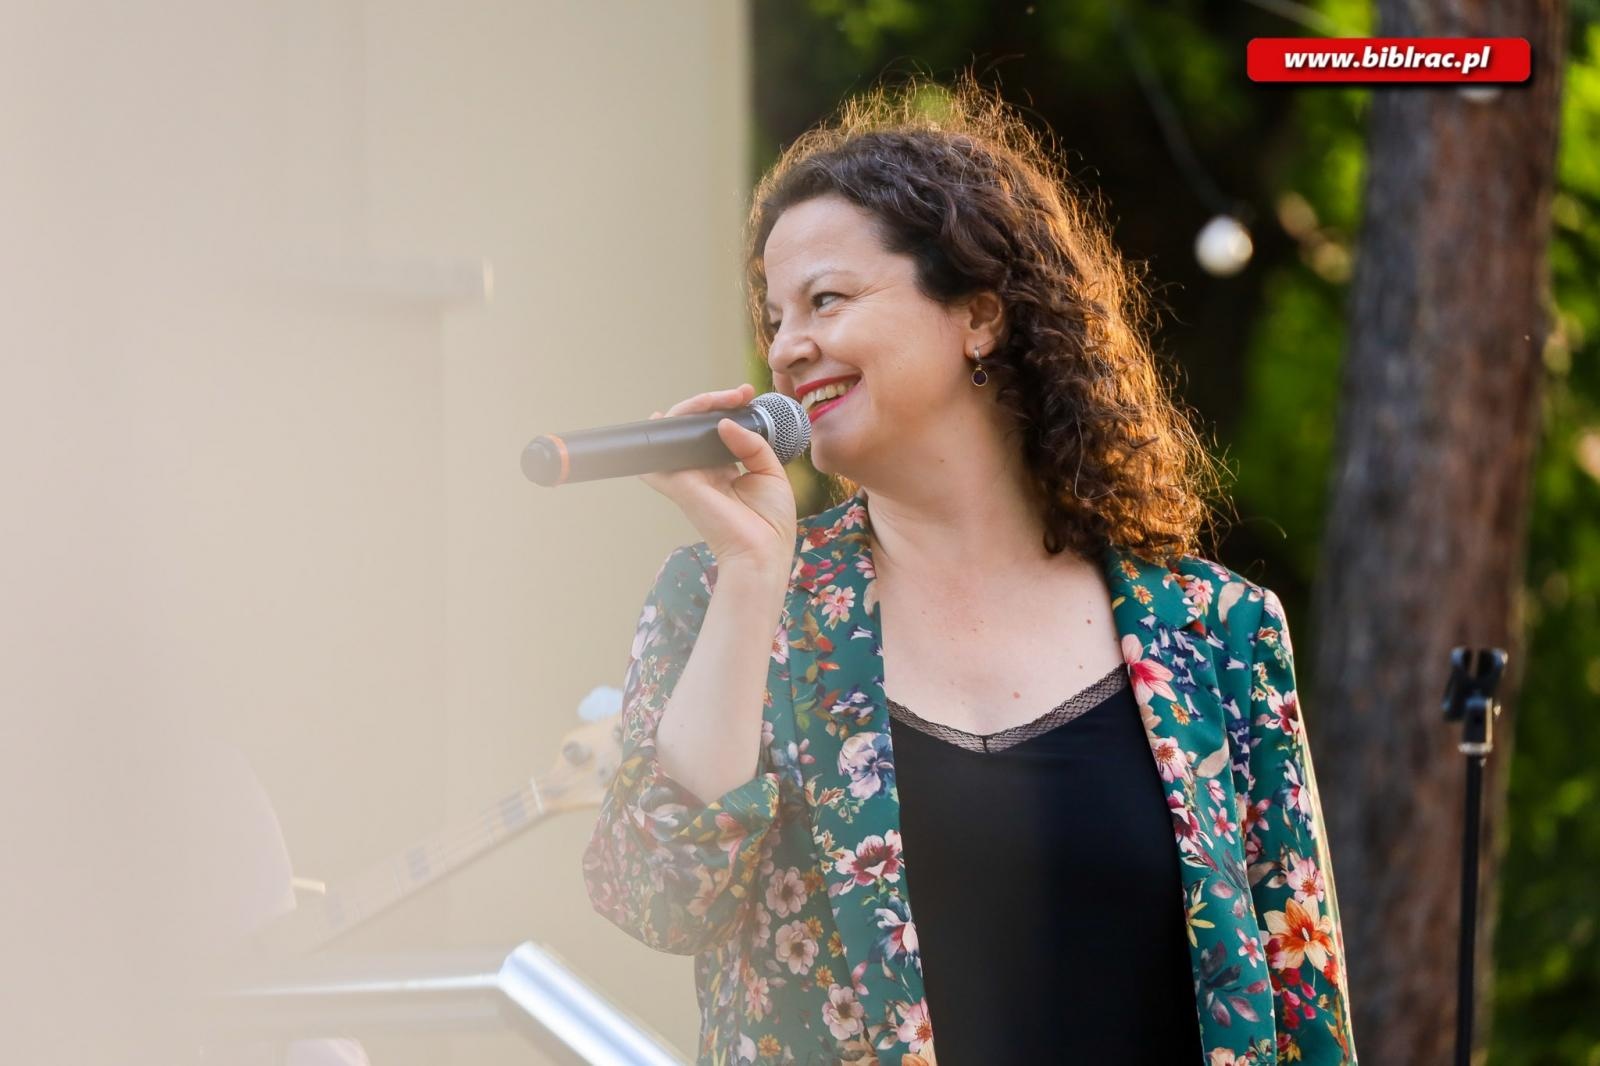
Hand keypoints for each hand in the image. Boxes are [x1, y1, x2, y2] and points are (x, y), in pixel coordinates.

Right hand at [638, 383, 797, 578]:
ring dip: (690, 409)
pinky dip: (654, 440)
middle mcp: (703, 470)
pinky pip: (657, 460)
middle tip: (739, 393)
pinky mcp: (680, 485)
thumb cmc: (771, 522)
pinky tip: (659, 420)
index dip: (728, 407)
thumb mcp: (771, 473)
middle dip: (713, 401)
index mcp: (725, 469)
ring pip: (676, 434)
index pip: (716, 430)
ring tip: (716, 398)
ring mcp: (689, 477)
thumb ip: (752, 444)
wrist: (763, 552)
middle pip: (694, 427)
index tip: (748, 394)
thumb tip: (725, 422)